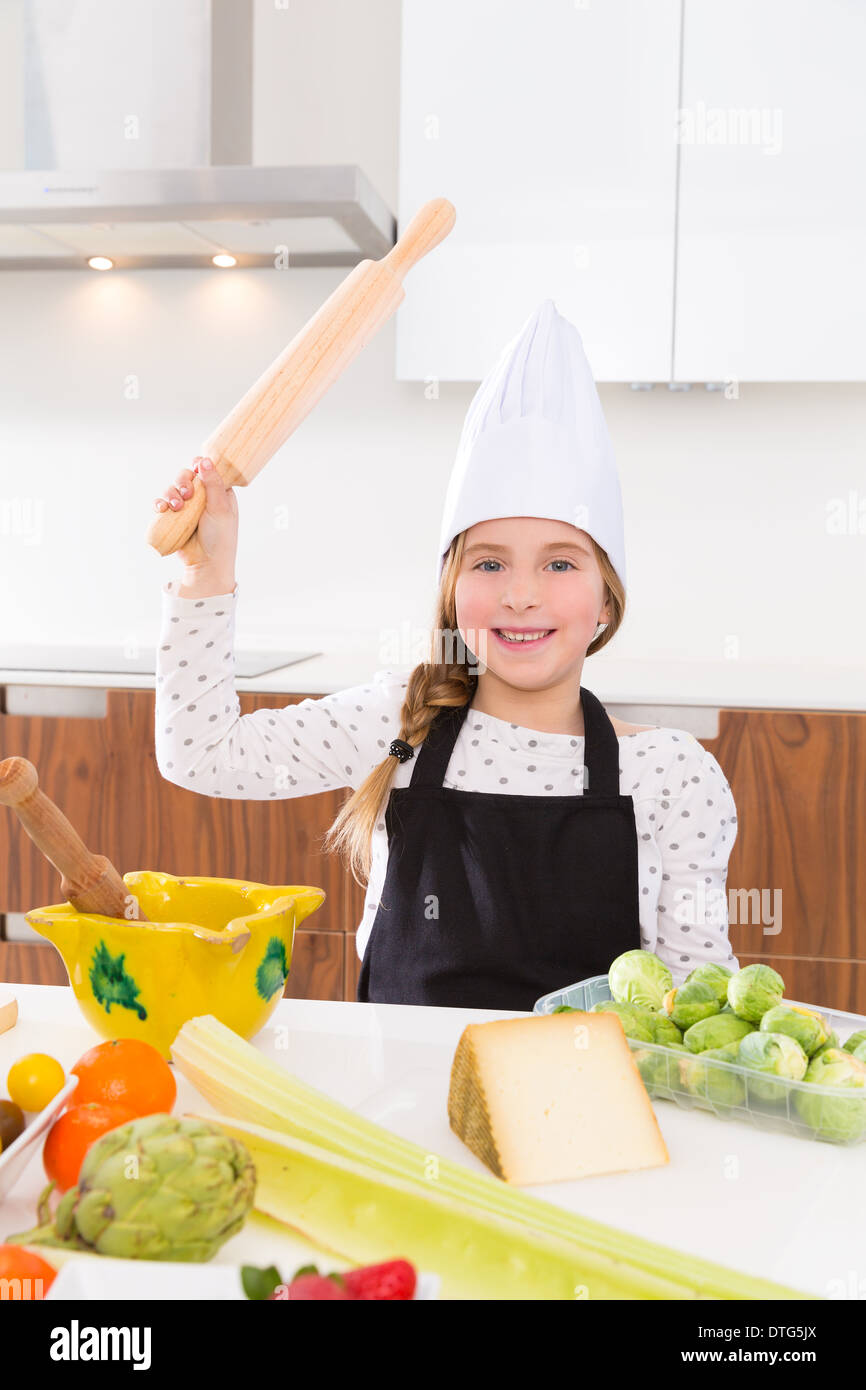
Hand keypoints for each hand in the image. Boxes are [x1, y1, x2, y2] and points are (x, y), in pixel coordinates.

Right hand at [154, 457, 238, 575]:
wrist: (206, 564)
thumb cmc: (220, 538)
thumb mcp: (220, 508)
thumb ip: (213, 483)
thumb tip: (205, 459)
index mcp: (218, 492)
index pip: (206, 470)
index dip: (199, 466)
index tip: (195, 467)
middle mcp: (202, 497)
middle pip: (186, 476)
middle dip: (182, 481)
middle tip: (187, 494)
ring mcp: (187, 508)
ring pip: (172, 488)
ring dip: (170, 492)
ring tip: (175, 506)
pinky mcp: (174, 518)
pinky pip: (162, 504)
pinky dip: (160, 503)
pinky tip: (162, 508)